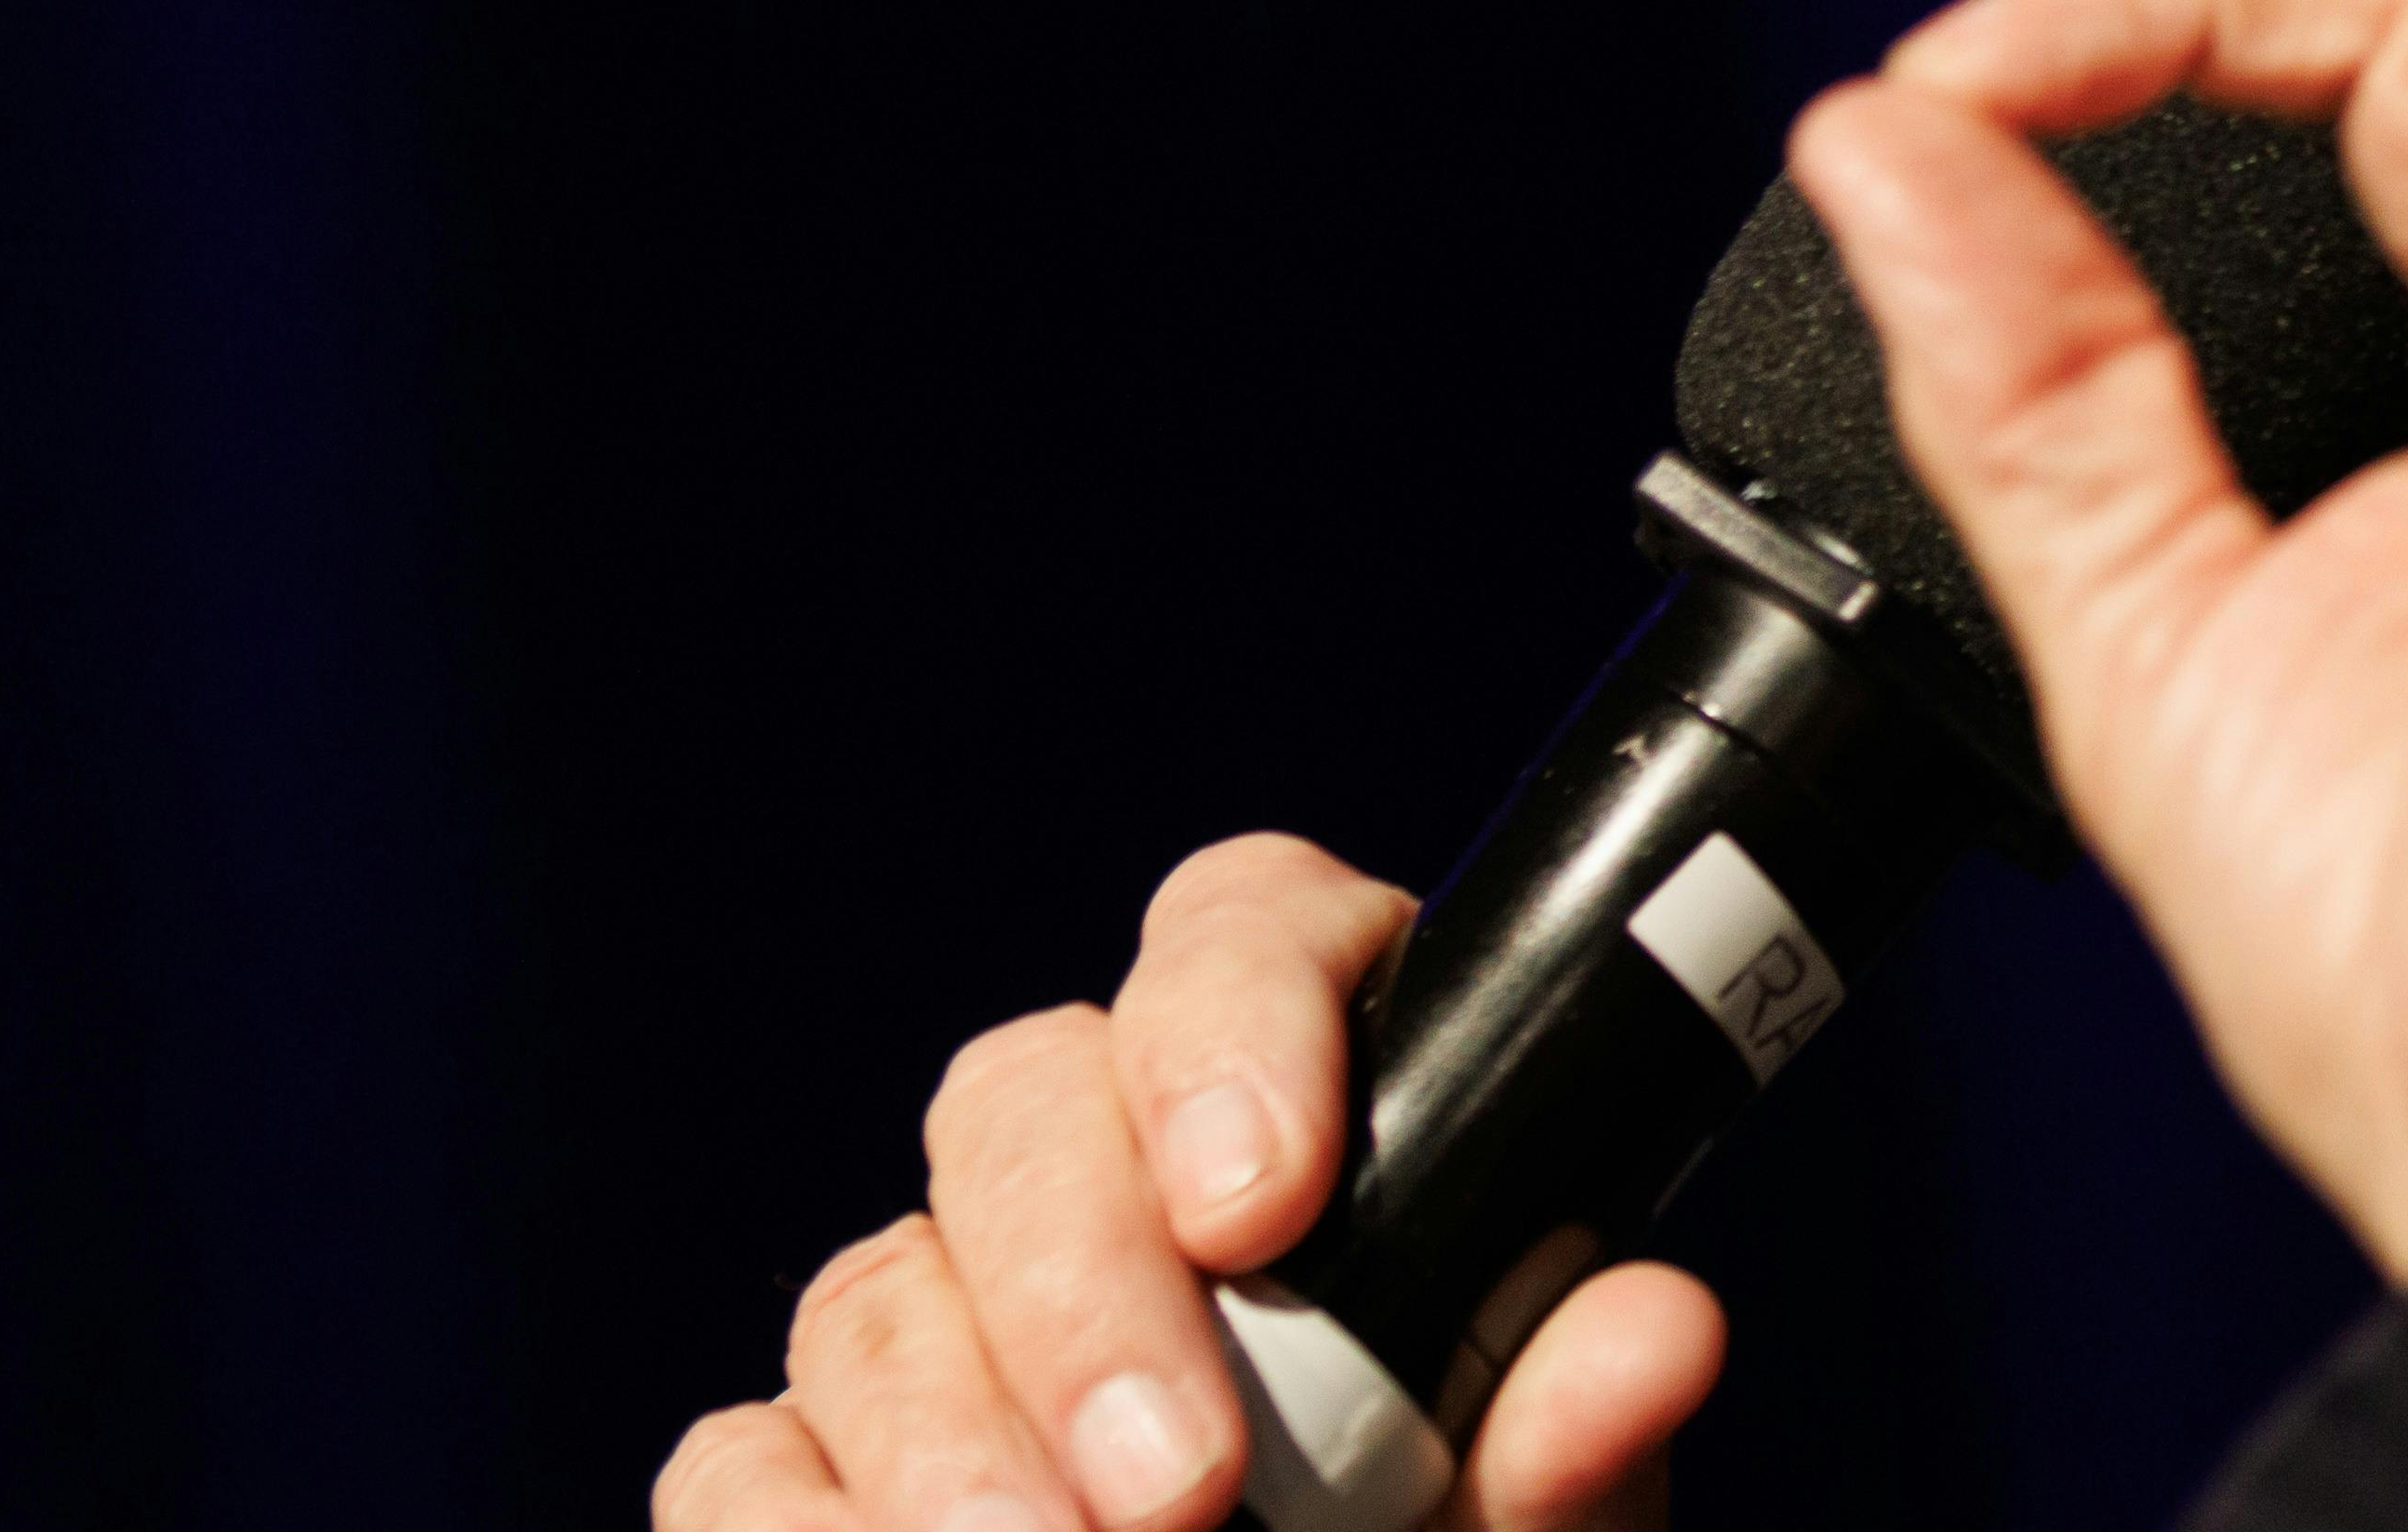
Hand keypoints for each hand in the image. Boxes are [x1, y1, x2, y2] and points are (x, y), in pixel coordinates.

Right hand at [654, 837, 1723, 1531]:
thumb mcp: (1536, 1518)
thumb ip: (1578, 1429)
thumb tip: (1658, 1330)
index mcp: (1315, 1101)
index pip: (1238, 936)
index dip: (1235, 1028)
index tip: (1271, 1202)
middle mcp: (1108, 1165)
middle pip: (1027, 1099)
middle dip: (1090, 1289)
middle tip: (1181, 1486)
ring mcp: (949, 1309)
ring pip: (881, 1283)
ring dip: (950, 1441)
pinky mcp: (817, 1464)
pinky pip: (749, 1458)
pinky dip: (806, 1527)